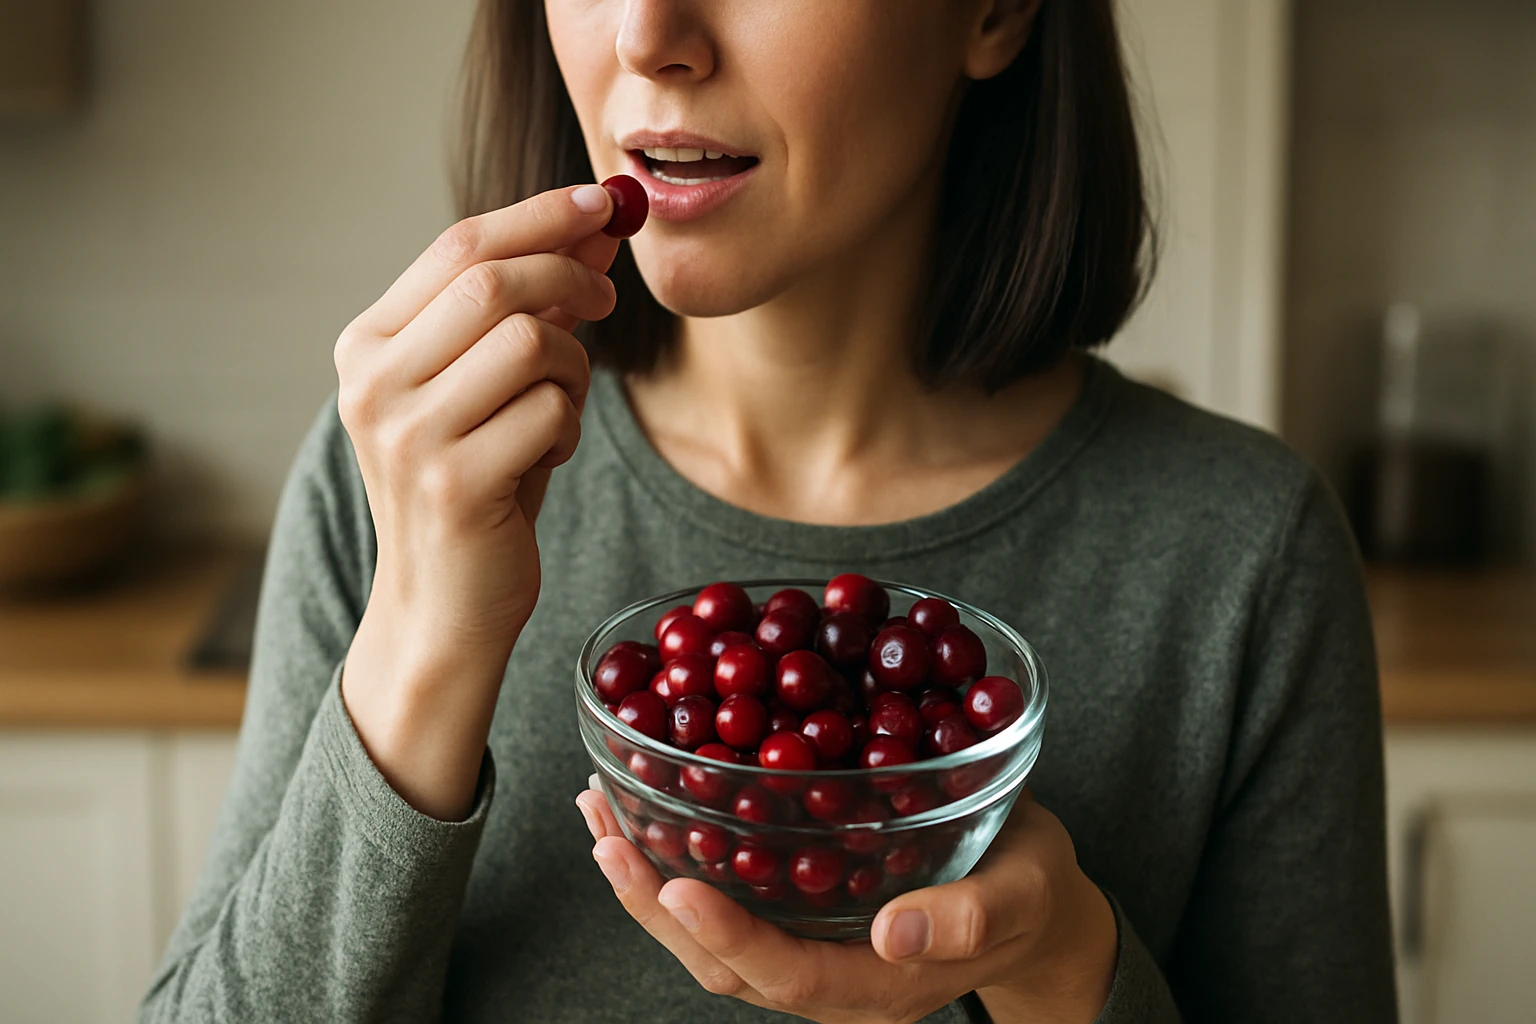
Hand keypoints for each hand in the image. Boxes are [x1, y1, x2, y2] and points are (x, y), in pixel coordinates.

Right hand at [335, 184, 621, 819]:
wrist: (443, 607)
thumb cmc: (475, 485)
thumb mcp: (493, 385)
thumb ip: (532, 304)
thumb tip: (597, 223)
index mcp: (368, 346)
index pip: (458, 245)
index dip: (540, 215)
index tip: (605, 201)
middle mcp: (372, 383)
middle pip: (494, 281)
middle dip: (569, 279)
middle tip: (606, 301)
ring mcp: (407, 435)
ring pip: (530, 342)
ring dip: (572, 367)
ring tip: (559, 406)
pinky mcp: (454, 484)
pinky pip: (550, 411)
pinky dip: (570, 424)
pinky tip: (548, 455)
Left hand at [576, 781, 1117, 1023]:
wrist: (1032, 899)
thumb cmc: (1032, 892)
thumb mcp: (1022, 894)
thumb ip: (970, 917)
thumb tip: (895, 933)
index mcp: (878, 982)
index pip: (785, 976)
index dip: (725, 937)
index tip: (672, 887)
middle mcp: (829, 976)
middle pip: (723, 961)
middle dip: (653, 903)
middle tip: (605, 835)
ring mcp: (809, 947)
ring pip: (710, 934)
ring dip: (647, 878)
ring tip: (601, 814)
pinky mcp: (799, 912)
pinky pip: (726, 898)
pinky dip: (676, 854)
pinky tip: (647, 807)